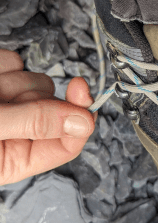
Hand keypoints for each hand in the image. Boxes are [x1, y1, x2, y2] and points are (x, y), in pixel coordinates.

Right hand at [0, 49, 97, 185]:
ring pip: (39, 83)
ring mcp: (9, 103)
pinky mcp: (1, 78)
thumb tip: (84, 122)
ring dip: (15, 80)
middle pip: (56, 108)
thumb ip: (35, 123)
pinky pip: (16, 63)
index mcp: (16, 159)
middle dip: (34, 97)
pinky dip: (3, 66)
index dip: (79, 120)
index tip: (82, 94)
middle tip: (4, 99)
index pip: (66, 145)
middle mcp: (16, 133)